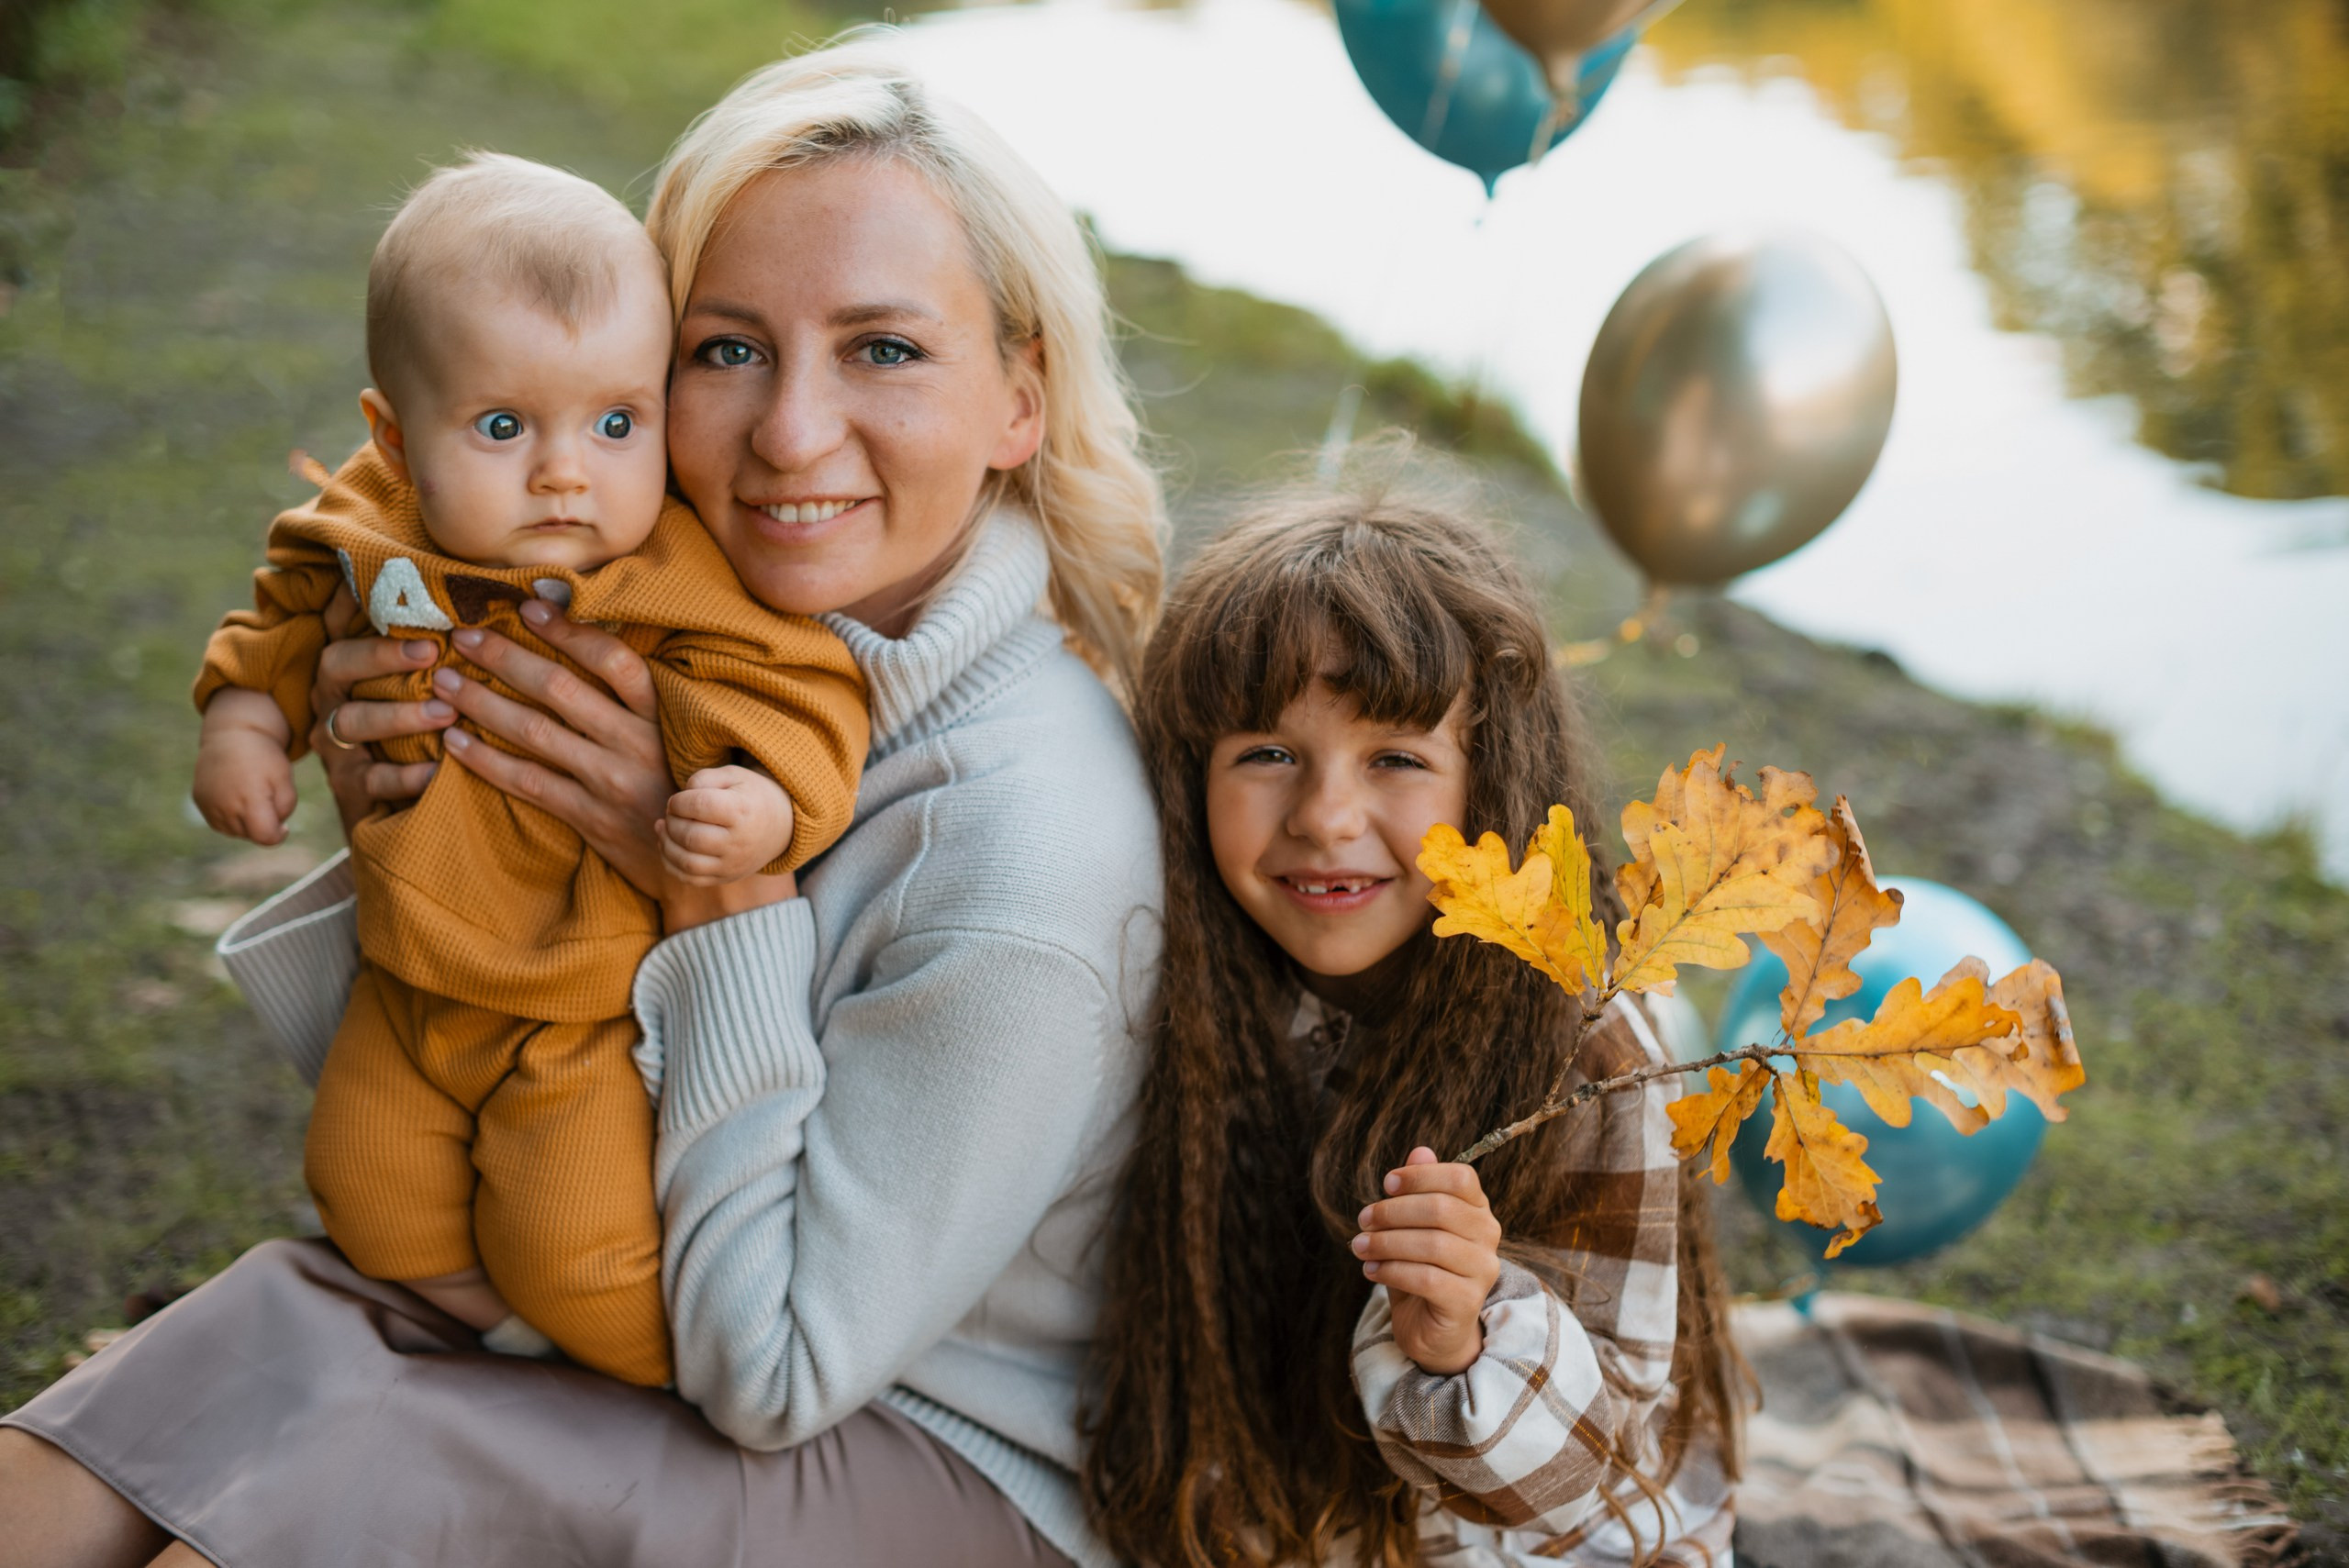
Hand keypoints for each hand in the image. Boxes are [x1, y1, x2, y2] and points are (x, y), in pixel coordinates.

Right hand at [193, 691, 297, 843]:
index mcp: (250, 799)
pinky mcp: (200, 801)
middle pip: (250, 835)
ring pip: (234, 832)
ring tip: (251, 796)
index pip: (264, 836)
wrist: (232, 734)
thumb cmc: (264, 757)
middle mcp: (226, 805)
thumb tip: (274, 829)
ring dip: (246, 822)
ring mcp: (209, 804)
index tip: (284, 827)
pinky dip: (230, 817)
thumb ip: (285, 809)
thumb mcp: (285, 780)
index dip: (278, 835)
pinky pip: (219, 822)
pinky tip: (237, 797)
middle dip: (262, 825)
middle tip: (266, 800)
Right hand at [309, 585, 451, 835]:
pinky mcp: (352, 788)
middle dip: (380, 656)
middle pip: (338, 665)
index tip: (372, 579)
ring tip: (445, 714)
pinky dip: (407, 775)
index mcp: (349, 668)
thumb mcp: (427, 686)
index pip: (341, 625)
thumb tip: (504, 597)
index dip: (349, 600)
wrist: (402, 813)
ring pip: (352, 721)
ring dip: (399, 715)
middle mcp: (335, 700)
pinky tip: (440, 769)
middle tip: (430, 651)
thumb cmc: (424, 733)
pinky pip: (372, 780)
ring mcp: (338, 745)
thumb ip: (441, 647)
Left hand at [422, 603, 669, 893]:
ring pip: (535, 733)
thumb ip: (639, 697)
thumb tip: (587, 638)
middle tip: (464, 638)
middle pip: (561, 690)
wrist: (699, 857)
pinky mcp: (591, 818)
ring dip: (483, 704)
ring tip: (444, 683)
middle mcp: (636, 743)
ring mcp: (611, 782)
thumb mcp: (676, 732)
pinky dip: (486, 761)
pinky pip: (528, 784)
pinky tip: (454, 741)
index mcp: (660, 714)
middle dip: (505, 658)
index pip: (613, 660)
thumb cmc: (682, 782)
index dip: (569, 630)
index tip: (528, 605)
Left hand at [659, 765, 795, 886]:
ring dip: (666, 844)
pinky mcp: (726, 877)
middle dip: (671, 822)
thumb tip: (678, 800)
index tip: (677, 799)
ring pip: (687, 863)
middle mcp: (739, 842)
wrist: (781, 827)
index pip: (699, 806)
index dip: (678, 801)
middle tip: (673, 813)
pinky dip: (671, 864)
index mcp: (743, 810)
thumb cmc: (750, 796)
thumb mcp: (733, 775)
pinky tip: (668, 846)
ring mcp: (733, 864)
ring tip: (664, 827)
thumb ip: (703, 778)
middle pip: (691, 837)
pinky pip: (690, 879)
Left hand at [1353, 1147, 1502, 1375]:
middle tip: (1364, 1220)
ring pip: (1433, 1244)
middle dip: (1394, 1211)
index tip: (1387, 1184)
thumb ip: (1418, 1191)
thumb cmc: (1421, 1269)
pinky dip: (1393, 1270)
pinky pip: (1428, 1278)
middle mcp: (1488, 1236)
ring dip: (1387, 1242)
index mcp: (1477, 1210)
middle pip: (1441, 1208)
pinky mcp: (1468, 1301)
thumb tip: (1420, 1151)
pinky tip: (1371, 1270)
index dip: (1421, 1176)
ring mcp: (1483, 1270)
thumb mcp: (1413, 1228)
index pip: (1461, 1177)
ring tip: (1360, 1247)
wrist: (1431, 1328)